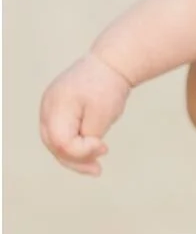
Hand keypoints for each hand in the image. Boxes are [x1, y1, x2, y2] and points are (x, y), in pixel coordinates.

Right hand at [39, 53, 131, 173]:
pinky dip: (73, 146)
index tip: (104, 147)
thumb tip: (81, 153)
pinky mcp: (56, 110)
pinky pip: (60, 134)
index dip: (81, 151)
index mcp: (57, 105)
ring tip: (96, 168)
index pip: (61, 141)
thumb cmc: (108, 87)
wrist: (110, 63)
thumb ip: (89, 136)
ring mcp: (49, 108)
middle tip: (98, 170)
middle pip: (53, 144)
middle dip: (75, 161)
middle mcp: (47, 107)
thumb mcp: (103, 114)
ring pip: (54, 141)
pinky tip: (90, 153)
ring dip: (74, 157)